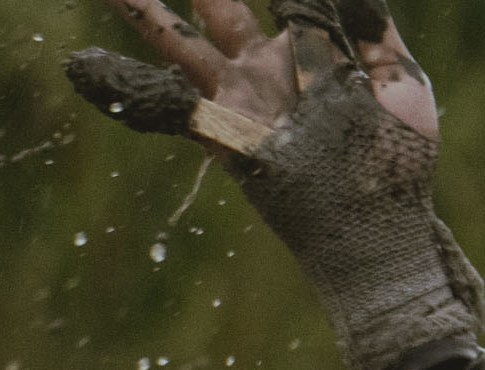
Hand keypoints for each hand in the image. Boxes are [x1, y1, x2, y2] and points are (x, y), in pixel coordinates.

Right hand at [72, 0, 436, 157]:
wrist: (381, 233)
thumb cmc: (400, 163)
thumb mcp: (402, 87)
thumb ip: (376, 30)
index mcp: (309, 46)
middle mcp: (265, 65)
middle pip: (218, 4)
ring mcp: (238, 98)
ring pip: (180, 40)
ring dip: (143, 9)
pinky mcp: (221, 134)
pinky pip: (169, 104)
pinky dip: (122, 84)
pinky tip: (82, 65)